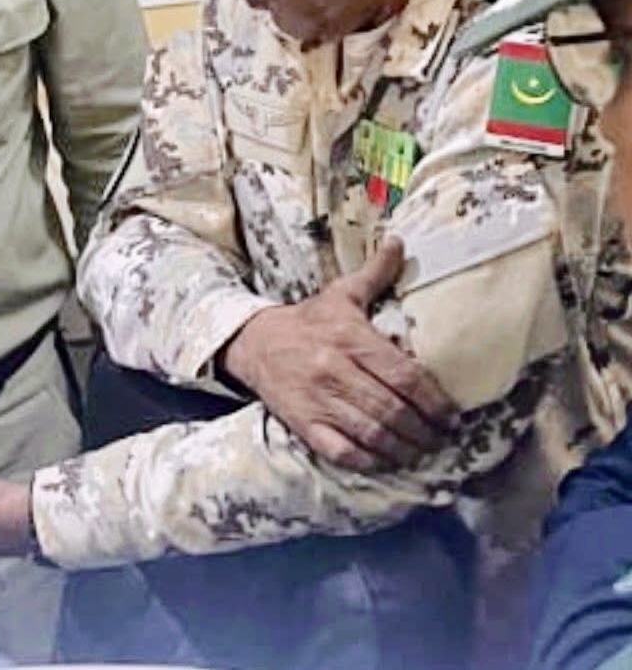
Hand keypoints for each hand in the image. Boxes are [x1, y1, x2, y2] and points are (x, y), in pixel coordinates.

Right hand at [220, 236, 456, 471]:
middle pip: (393, 410)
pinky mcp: (305, 424)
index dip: (434, 401)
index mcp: (350, 340)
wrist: (252, 343)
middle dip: (425, 430)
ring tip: (422, 451)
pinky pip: (344, 452)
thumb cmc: (306, 321)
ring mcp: (319, 401)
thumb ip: (375, 273)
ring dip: (405, 448)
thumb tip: (400, 241)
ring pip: (373, 434)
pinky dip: (370, 461)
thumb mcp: (340, 294)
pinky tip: (387, 460)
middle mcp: (336, 372)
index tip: (451, 415)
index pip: (404, 377)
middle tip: (442, 437)